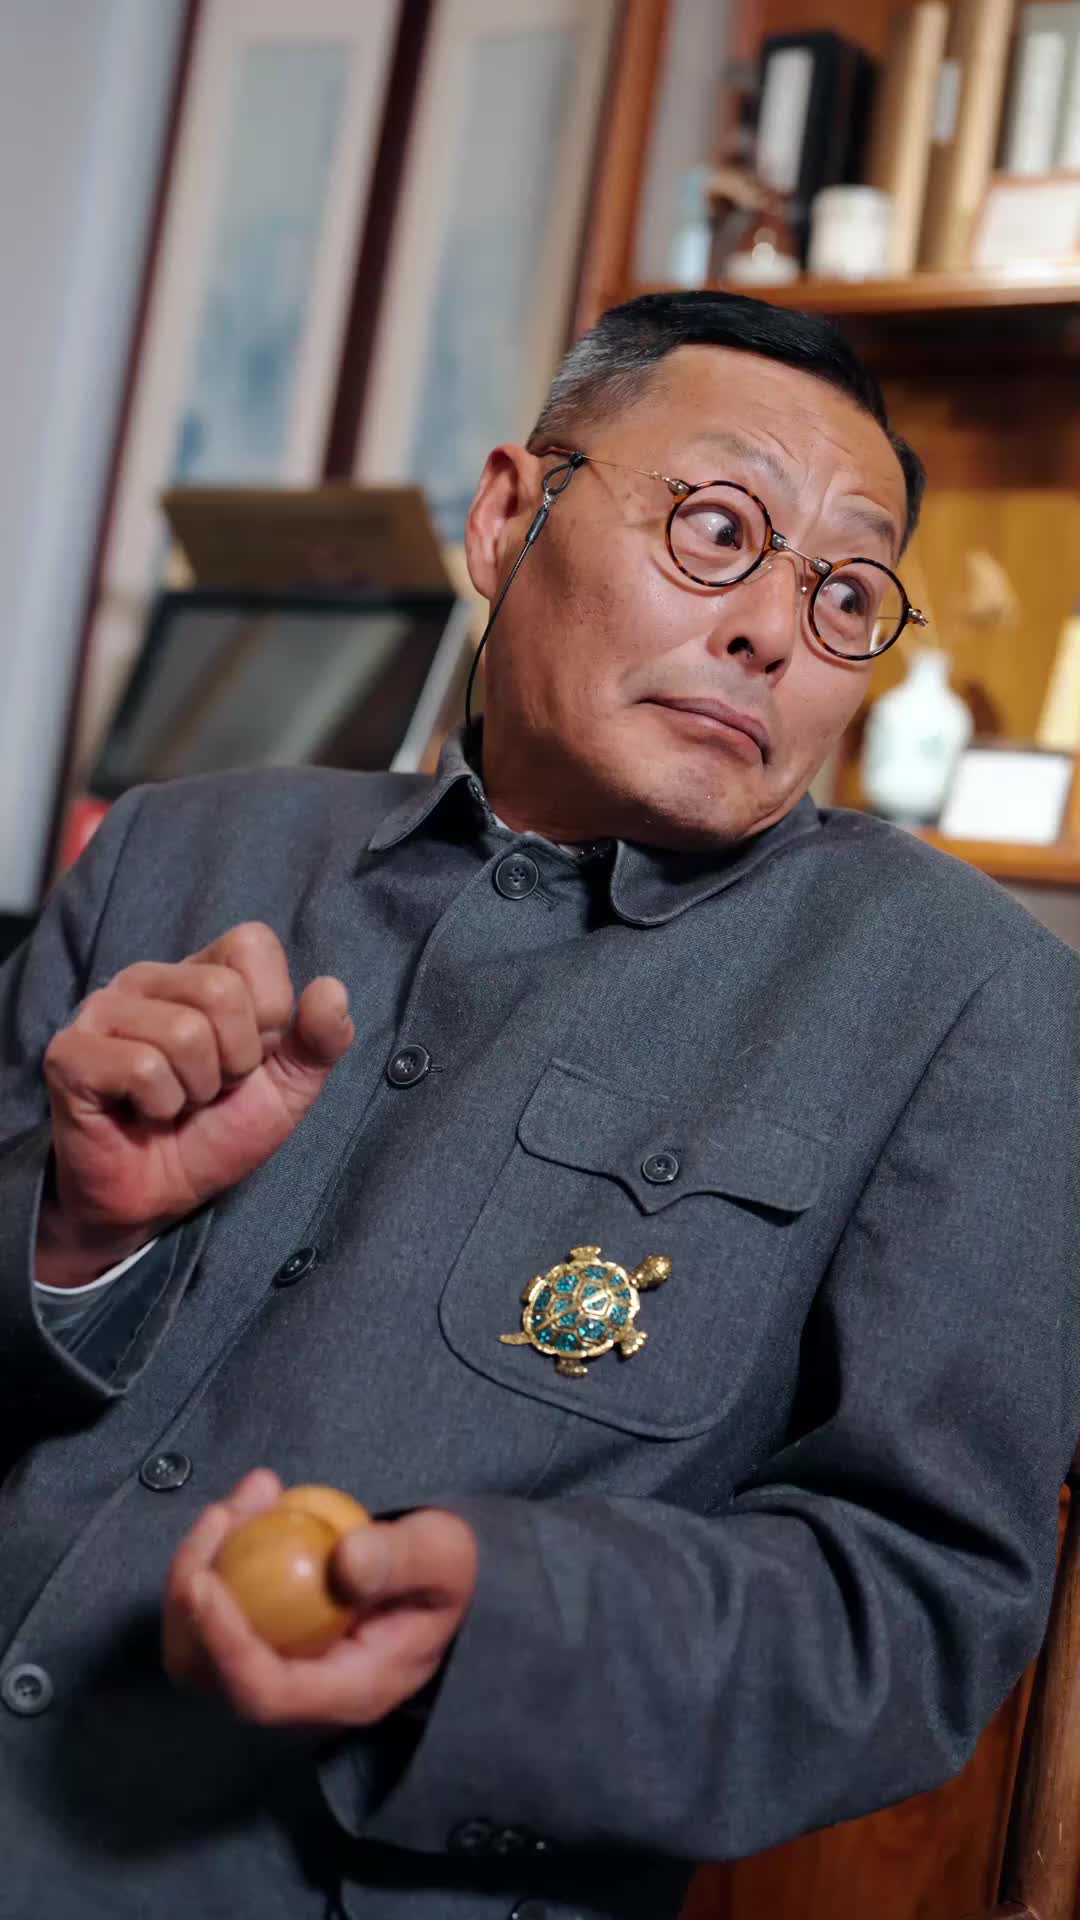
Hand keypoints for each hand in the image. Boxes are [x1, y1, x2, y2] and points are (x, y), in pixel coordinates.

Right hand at [39, 923, 353, 1285]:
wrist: (157, 1199)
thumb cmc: (216, 1134)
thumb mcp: (288, 1089)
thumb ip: (321, 1040)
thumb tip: (332, 990)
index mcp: (200, 971)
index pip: (252, 944)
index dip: (270, 1013)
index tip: (249, 1058)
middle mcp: (147, 978)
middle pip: (222, 991)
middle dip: (235, 1062)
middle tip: (210, 1089)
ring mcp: (102, 1011)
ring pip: (185, 1034)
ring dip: (196, 1090)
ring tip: (175, 1103)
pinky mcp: (70, 1054)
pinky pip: (143, 1069)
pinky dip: (159, 1106)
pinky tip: (143, 1113)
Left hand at [163, 1470, 477, 1725]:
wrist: (442, 1588)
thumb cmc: (445, 1576)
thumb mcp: (445, 1557)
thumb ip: (403, 1558)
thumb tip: (345, 1561)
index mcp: (350, 1691)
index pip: (266, 1693)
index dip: (224, 1644)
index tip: (205, 1581)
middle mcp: (302, 1698)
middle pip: (209, 1674)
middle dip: (193, 1592)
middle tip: (226, 1511)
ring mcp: (275, 1673)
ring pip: (197, 1643)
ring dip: (201, 1562)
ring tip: (247, 1496)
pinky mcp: (261, 1643)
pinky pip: (212, 1612)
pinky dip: (215, 1556)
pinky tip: (251, 1504)